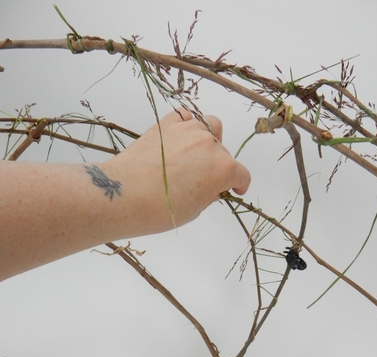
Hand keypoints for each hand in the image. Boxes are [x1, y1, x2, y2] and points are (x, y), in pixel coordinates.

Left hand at [104, 109, 250, 232]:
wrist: (125, 195)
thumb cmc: (160, 210)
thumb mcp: (194, 210)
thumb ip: (208, 195)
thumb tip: (210, 187)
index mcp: (223, 169)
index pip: (241, 174)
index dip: (239, 184)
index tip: (234, 189)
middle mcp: (210, 145)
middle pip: (224, 152)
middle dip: (218, 166)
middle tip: (203, 181)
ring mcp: (188, 131)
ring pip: (209, 126)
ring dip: (208, 140)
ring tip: (195, 154)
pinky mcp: (166, 125)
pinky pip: (185, 116)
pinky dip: (188, 124)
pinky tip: (181, 138)